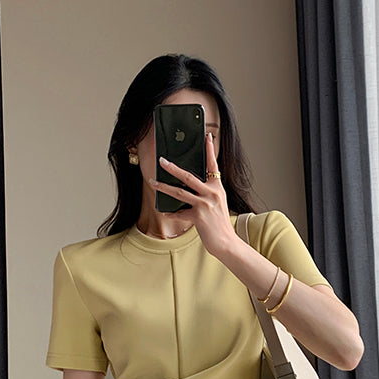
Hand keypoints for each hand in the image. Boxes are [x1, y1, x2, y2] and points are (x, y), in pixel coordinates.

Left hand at [147, 132, 238, 255]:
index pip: (213, 165)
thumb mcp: (217, 204)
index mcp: (217, 187)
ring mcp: (205, 204)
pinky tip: (163, 211)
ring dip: (163, 187)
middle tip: (161, 160)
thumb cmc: (219, 224)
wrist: (226, 242)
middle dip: (172, 167)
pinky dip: (170, 213)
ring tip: (152, 182)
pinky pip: (179, 212)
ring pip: (179, 192)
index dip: (209, 150)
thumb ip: (205, 193)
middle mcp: (212, 193)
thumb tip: (187, 187)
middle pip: (188, 176)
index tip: (206, 136)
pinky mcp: (198, 216)